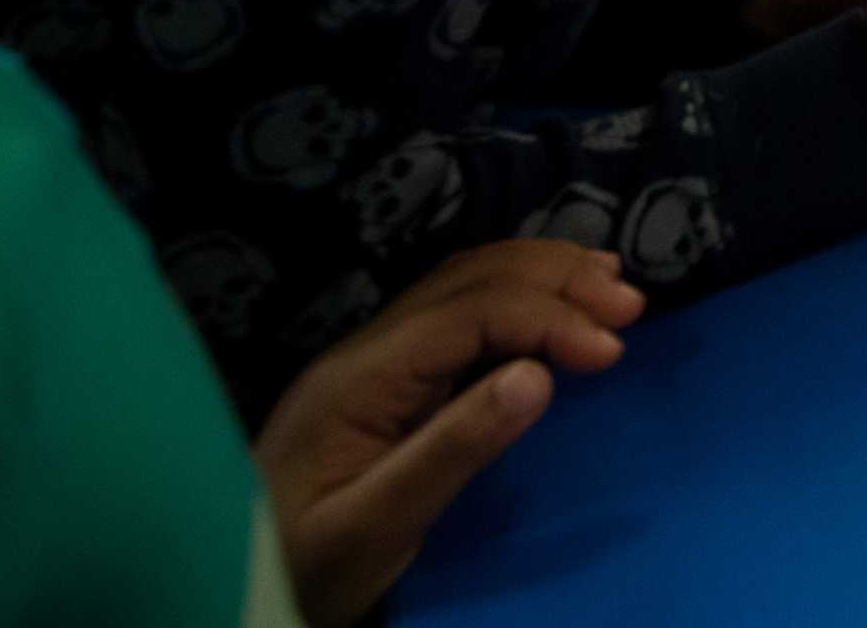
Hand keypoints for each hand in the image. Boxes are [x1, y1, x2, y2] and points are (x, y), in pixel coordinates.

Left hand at [252, 240, 642, 624]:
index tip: (611, 352)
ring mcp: (374, 363)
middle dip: (555, 279)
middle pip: (470, 278)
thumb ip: (451, 450)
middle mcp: (367, 351)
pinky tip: (553, 311)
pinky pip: (461, 316)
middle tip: (630, 304)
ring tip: (610, 287)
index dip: (548, 318)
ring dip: (541, 278)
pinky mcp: (386, 384)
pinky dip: (519, 300)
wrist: (236, 587)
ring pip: (465, 285)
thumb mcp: (376, 525)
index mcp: (361, 376)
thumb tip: (538, 375)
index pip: (471, 311)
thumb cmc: (307, 566)